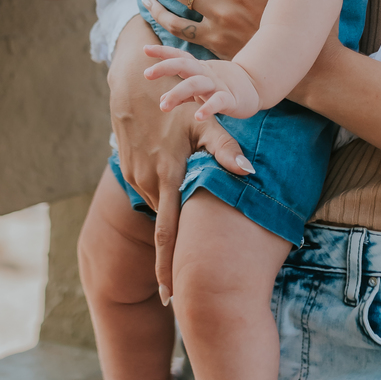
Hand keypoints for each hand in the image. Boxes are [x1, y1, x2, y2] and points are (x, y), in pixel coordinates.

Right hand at [109, 19, 246, 298]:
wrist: (134, 80)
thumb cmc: (178, 99)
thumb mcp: (204, 121)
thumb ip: (226, 149)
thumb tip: (250, 172)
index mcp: (168, 178)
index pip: (167, 236)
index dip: (167, 269)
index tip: (170, 299)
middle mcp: (149, 182)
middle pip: (163, 229)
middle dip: (170, 262)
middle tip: (180, 298)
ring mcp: (136, 176)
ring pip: (158, 210)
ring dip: (169, 232)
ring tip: (180, 262)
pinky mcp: (130, 169)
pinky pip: (150, 194)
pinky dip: (162, 206)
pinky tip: (174, 210)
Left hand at [143, 49, 261, 121]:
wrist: (255, 87)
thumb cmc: (223, 87)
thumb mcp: (201, 89)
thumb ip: (182, 95)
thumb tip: (161, 101)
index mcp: (198, 69)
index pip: (179, 57)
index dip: (163, 52)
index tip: (145, 48)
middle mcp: (206, 73)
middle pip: (184, 65)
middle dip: (165, 67)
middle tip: (147, 74)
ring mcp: (218, 85)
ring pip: (197, 84)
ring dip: (178, 93)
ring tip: (164, 106)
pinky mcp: (230, 98)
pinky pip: (218, 102)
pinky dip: (207, 108)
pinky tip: (197, 117)